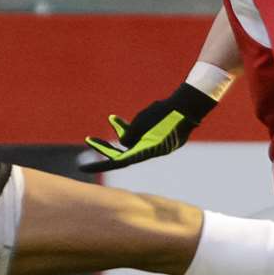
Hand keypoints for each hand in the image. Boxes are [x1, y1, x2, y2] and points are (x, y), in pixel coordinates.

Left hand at [80, 83, 216, 171]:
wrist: (188, 106)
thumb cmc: (166, 112)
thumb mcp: (144, 121)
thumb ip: (131, 134)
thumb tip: (123, 144)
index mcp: (147, 152)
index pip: (119, 162)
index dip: (100, 164)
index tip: (84, 168)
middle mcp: (149, 151)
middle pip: (122, 154)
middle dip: (105, 148)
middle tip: (88, 140)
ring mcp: (153, 144)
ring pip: (130, 142)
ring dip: (119, 132)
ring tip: (111, 119)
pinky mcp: (156, 136)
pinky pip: (138, 135)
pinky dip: (128, 128)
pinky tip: (115, 119)